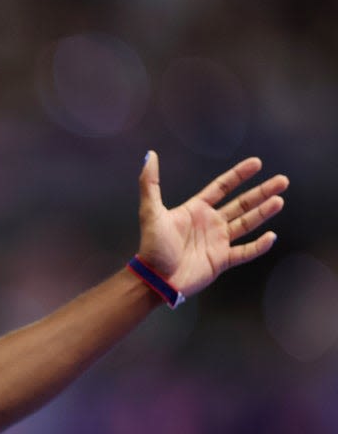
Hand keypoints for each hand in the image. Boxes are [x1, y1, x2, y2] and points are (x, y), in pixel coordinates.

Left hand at [136, 151, 287, 296]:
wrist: (155, 279)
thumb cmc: (152, 246)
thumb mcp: (150, 211)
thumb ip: (150, 183)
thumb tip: (150, 155)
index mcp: (195, 210)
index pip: (221, 187)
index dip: (238, 175)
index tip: (257, 163)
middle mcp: (209, 223)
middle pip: (241, 204)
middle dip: (261, 192)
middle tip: (282, 180)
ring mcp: (217, 242)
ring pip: (246, 224)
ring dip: (263, 213)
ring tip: (279, 200)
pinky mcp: (221, 260)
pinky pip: (245, 252)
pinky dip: (259, 246)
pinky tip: (271, 236)